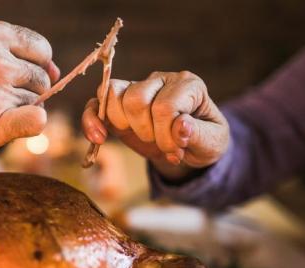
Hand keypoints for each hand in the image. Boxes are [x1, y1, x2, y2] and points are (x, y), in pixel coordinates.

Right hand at [0, 20, 59, 156]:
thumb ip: (12, 55)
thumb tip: (56, 70)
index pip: (41, 50)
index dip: (37, 67)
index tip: (18, 78)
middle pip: (42, 79)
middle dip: (26, 91)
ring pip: (36, 102)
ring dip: (19, 109)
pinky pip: (37, 121)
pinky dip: (31, 124)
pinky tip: (6, 126)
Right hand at [81, 71, 228, 178]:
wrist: (189, 146)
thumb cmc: (203, 140)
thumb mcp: (212, 143)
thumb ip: (198, 135)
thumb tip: (180, 126)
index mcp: (188, 85)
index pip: (164, 106)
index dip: (165, 136)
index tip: (177, 151)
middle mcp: (161, 80)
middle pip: (135, 99)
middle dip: (146, 132)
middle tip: (160, 145)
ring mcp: (137, 89)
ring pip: (113, 95)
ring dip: (124, 126)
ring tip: (143, 139)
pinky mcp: (118, 104)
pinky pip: (95, 103)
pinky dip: (91, 120)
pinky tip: (98, 138)